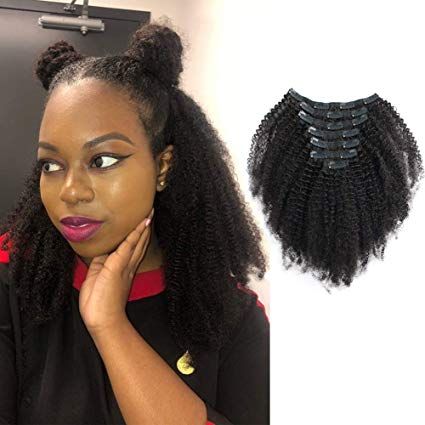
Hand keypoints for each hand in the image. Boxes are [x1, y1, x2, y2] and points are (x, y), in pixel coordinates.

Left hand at [79, 207, 154, 335]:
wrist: (103, 321)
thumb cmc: (98, 304)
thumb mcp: (96, 278)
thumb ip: (99, 264)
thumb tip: (100, 252)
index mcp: (122, 270)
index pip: (132, 249)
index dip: (137, 236)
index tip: (142, 225)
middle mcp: (127, 266)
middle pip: (138, 243)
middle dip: (144, 229)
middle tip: (151, 214)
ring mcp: (124, 266)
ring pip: (136, 242)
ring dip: (143, 228)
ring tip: (150, 214)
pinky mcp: (117, 266)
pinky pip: (128, 246)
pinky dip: (135, 234)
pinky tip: (142, 225)